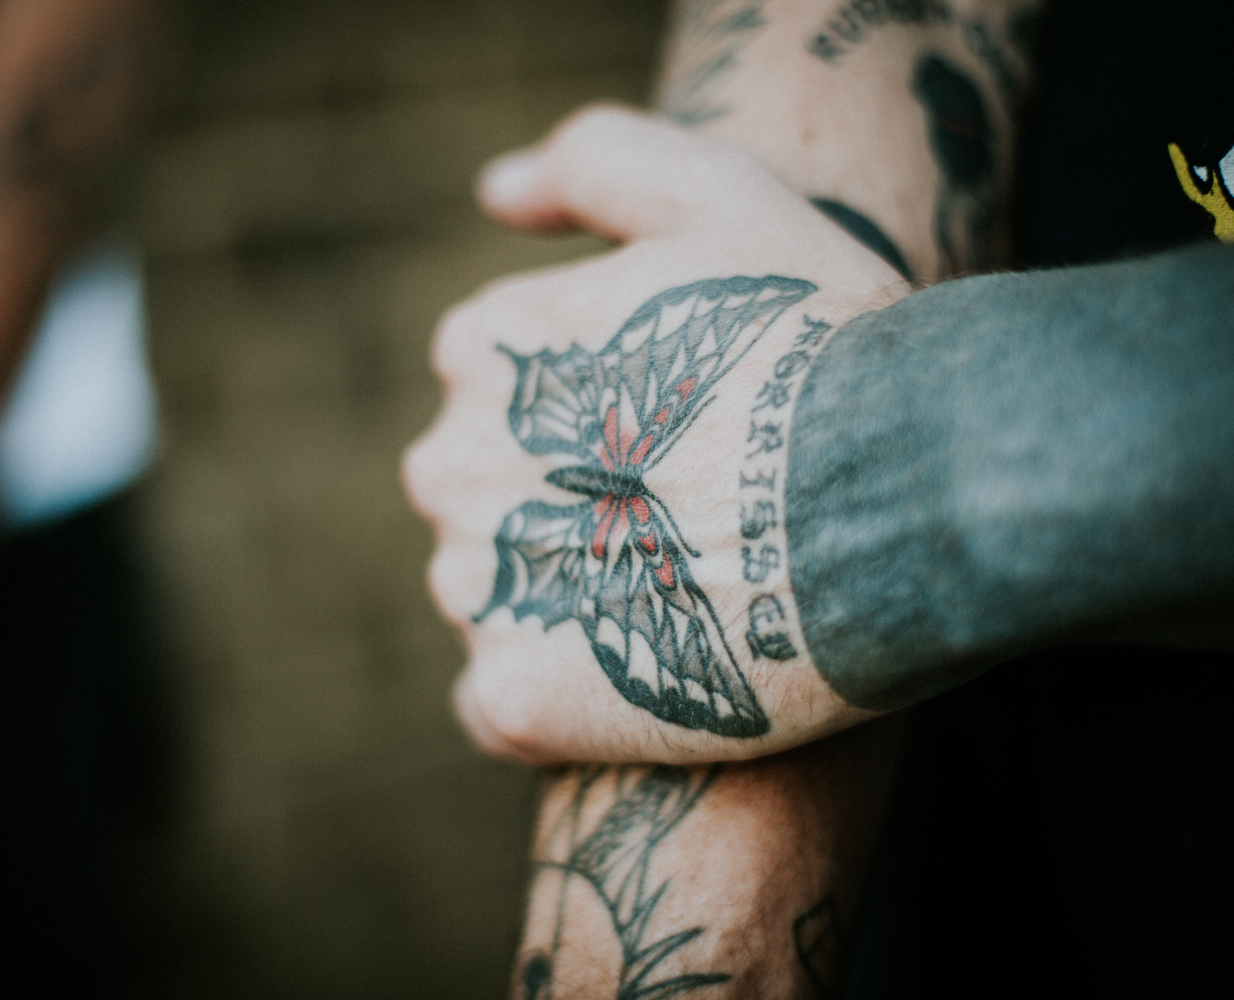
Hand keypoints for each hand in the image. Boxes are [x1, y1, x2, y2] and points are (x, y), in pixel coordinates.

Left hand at [405, 106, 908, 763]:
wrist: (906, 489)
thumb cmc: (821, 339)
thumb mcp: (714, 193)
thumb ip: (590, 165)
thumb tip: (492, 194)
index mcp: (484, 352)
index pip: (499, 399)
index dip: (595, 422)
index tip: (676, 438)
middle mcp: (450, 465)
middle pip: (486, 501)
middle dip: (564, 510)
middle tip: (683, 526)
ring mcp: (481, 587)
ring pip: (498, 602)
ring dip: (566, 605)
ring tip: (682, 598)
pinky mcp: (518, 698)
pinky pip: (499, 705)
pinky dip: (555, 702)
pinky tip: (640, 679)